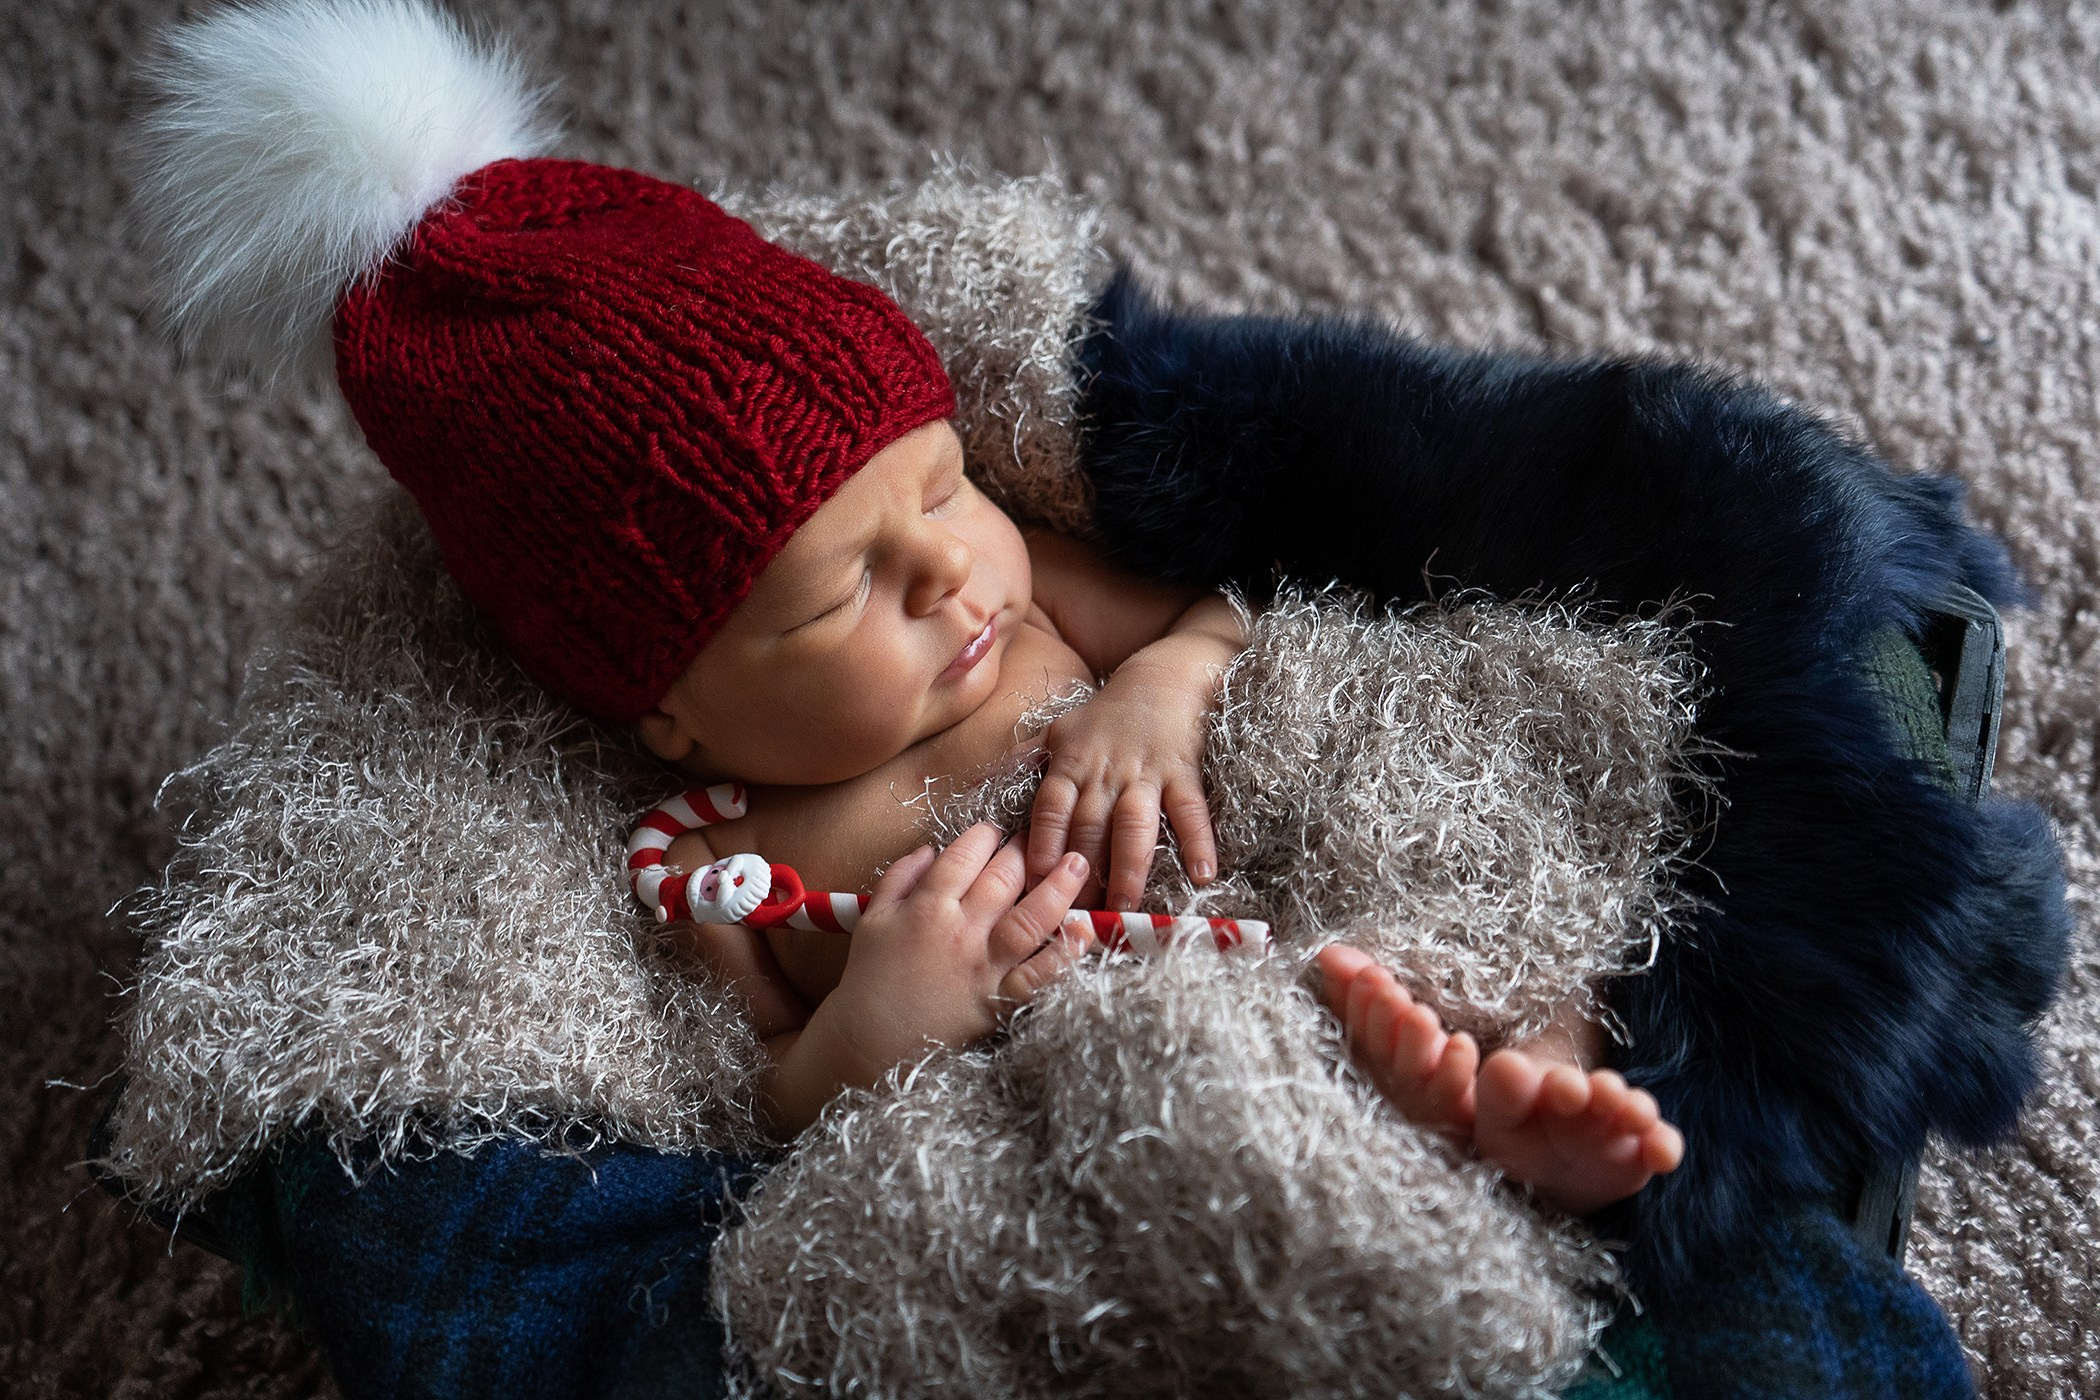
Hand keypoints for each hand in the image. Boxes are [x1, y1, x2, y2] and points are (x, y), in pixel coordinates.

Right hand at [820, 824, 1092, 1087]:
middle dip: (1026, 851)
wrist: (869, 1043)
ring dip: (1058, 887)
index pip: (964, 856)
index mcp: (926, 907)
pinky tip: (1084, 929)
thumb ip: (900, 878)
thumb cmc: (870, 979)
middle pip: (1003, 879)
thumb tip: (931, 848)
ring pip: (1030, 918)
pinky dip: (1065, 953)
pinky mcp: (1000, 1001)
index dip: (984, 836)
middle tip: (1042, 839)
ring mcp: (984, 967)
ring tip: (1077, 863)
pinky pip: (1040, 974)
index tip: (994, 831)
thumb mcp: (872, 919)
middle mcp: (960, 931)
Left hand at [1026, 640, 1221, 910]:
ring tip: (1126, 906)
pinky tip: (1203, 873)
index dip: (1042, 844)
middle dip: (1082, 873)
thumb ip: (1021, 763)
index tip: (1034, 882)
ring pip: (1134, 825)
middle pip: (1090, 827)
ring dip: (1129, 867)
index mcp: (1070, 764)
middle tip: (1077, 916)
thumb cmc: (1104, 714)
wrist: (1161, 679)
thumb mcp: (1057, 731)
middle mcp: (1104, 772)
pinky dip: (1198, 840)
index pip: (1051, 809)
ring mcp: (1144, 774)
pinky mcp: (1182, 773)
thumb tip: (970, 787)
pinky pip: (1190, 810)